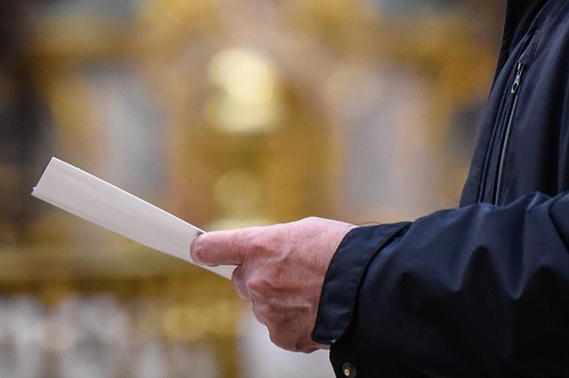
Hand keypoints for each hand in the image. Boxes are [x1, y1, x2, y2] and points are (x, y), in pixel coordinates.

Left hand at [191, 217, 354, 351]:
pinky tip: (316, 309)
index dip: (204, 249)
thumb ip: (276, 244)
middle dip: (260, 276)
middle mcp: (257, 279)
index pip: (212, 248)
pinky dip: (294, 321)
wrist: (370, 287)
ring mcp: (267, 311)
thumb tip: (266, 254)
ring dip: (281, 299)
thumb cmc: (344, 253)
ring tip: (314, 290)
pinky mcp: (281, 336)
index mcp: (261, 246)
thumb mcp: (306, 232)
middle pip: (242, 279)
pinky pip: (279, 327)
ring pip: (263, 305)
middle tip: (291, 272)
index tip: (198, 249)